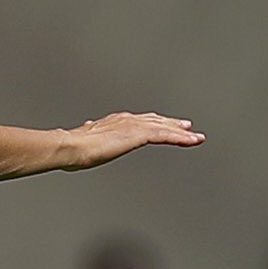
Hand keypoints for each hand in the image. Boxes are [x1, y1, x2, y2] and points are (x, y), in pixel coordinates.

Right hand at [62, 111, 204, 167]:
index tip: (164, 124)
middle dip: (172, 124)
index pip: (140, 121)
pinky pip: (165, 136)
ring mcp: (134, 126)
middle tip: (187, 127)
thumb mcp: (84, 140)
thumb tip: (86, 129)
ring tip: (196, 137)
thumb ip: (90, 136)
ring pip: (164, 128)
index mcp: (114, 122)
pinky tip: (192, 141)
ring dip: (182, 133)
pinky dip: (181, 138)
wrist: (70, 147)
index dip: (154, 122)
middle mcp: (127, 120)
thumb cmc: (72, 148)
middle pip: (156, 121)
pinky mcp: (139, 135)